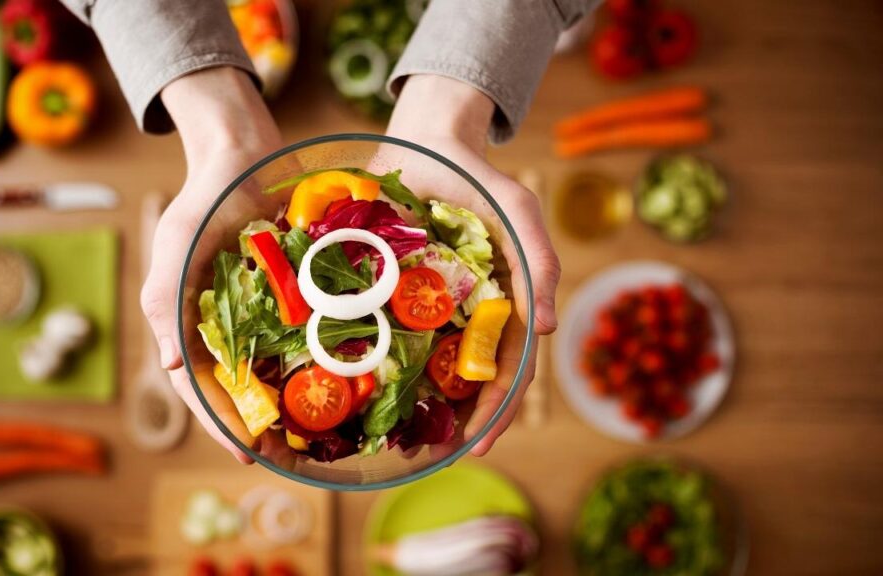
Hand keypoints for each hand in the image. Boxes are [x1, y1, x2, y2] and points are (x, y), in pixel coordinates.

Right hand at [140, 67, 281, 463]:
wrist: (244, 152)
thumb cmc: (205, 197)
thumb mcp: (177, 244)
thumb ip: (167, 302)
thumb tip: (169, 365)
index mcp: (187, 323)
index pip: (200, 388)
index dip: (221, 424)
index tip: (248, 455)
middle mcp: (224, 324)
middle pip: (240, 390)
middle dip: (261, 427)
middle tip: (291, 459)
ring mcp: (259, 313)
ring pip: (273, 371)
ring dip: (291, 405)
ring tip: (316, 440)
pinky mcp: (291, 296)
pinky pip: (304, 337)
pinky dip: (316, 363)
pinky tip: (340, 384)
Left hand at [386, 75, 560, 456]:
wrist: (426, 139)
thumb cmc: (480, 179)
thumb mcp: (518, 210)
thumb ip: (540, 261)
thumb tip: (548, 330)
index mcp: (499, 306)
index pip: (506, 369)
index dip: (495, 411)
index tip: (479, 445)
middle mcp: (461, 314)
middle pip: (463, 379)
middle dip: (456, 421)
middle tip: (437, 456)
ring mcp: (421, 305)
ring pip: (420, 363)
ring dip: (415, 402)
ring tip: (396, 439)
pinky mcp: (383, 288)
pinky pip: (377, 329)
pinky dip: (372, 359)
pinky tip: (355, 386)